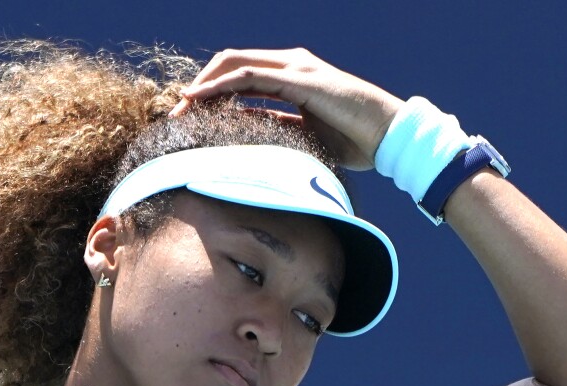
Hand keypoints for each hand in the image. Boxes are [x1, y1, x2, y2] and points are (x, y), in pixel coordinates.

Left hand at [170, 48, 403, 170]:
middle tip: (176, 116)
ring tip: (180, 111)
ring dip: (202, 86)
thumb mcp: (303, 134)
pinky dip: (219, 86)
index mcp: (292, 76)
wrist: (389, 137)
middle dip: (199, 86)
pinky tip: (198, 101)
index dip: (211, 92)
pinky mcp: (300, 77)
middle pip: (230, 64)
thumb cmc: (354, 140)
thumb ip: (275, 126)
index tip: (188, 118)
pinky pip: (248, 76)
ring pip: (234, 64)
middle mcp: (290, 64)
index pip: (240, 75)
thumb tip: (244, 135)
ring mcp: (295, 67)